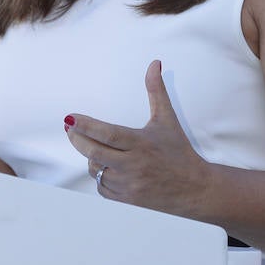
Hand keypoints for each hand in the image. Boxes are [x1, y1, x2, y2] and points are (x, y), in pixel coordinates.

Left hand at [63, 60, 208, 215]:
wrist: (195, 190)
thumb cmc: (179, 151)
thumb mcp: (167, 120)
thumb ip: (156, 91)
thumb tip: (154, 64)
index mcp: (142, 143)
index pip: (107, 134)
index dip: (85, 126)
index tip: (69, 118)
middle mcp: (134, 165)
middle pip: (94, 153)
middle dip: (77, 139)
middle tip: (70, 129)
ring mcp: (130, 185)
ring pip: (96, 170)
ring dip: (92, 159)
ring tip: (97, 149)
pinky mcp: (128, 200)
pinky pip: (102, 188)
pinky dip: (100, 177)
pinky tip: (108, 168)